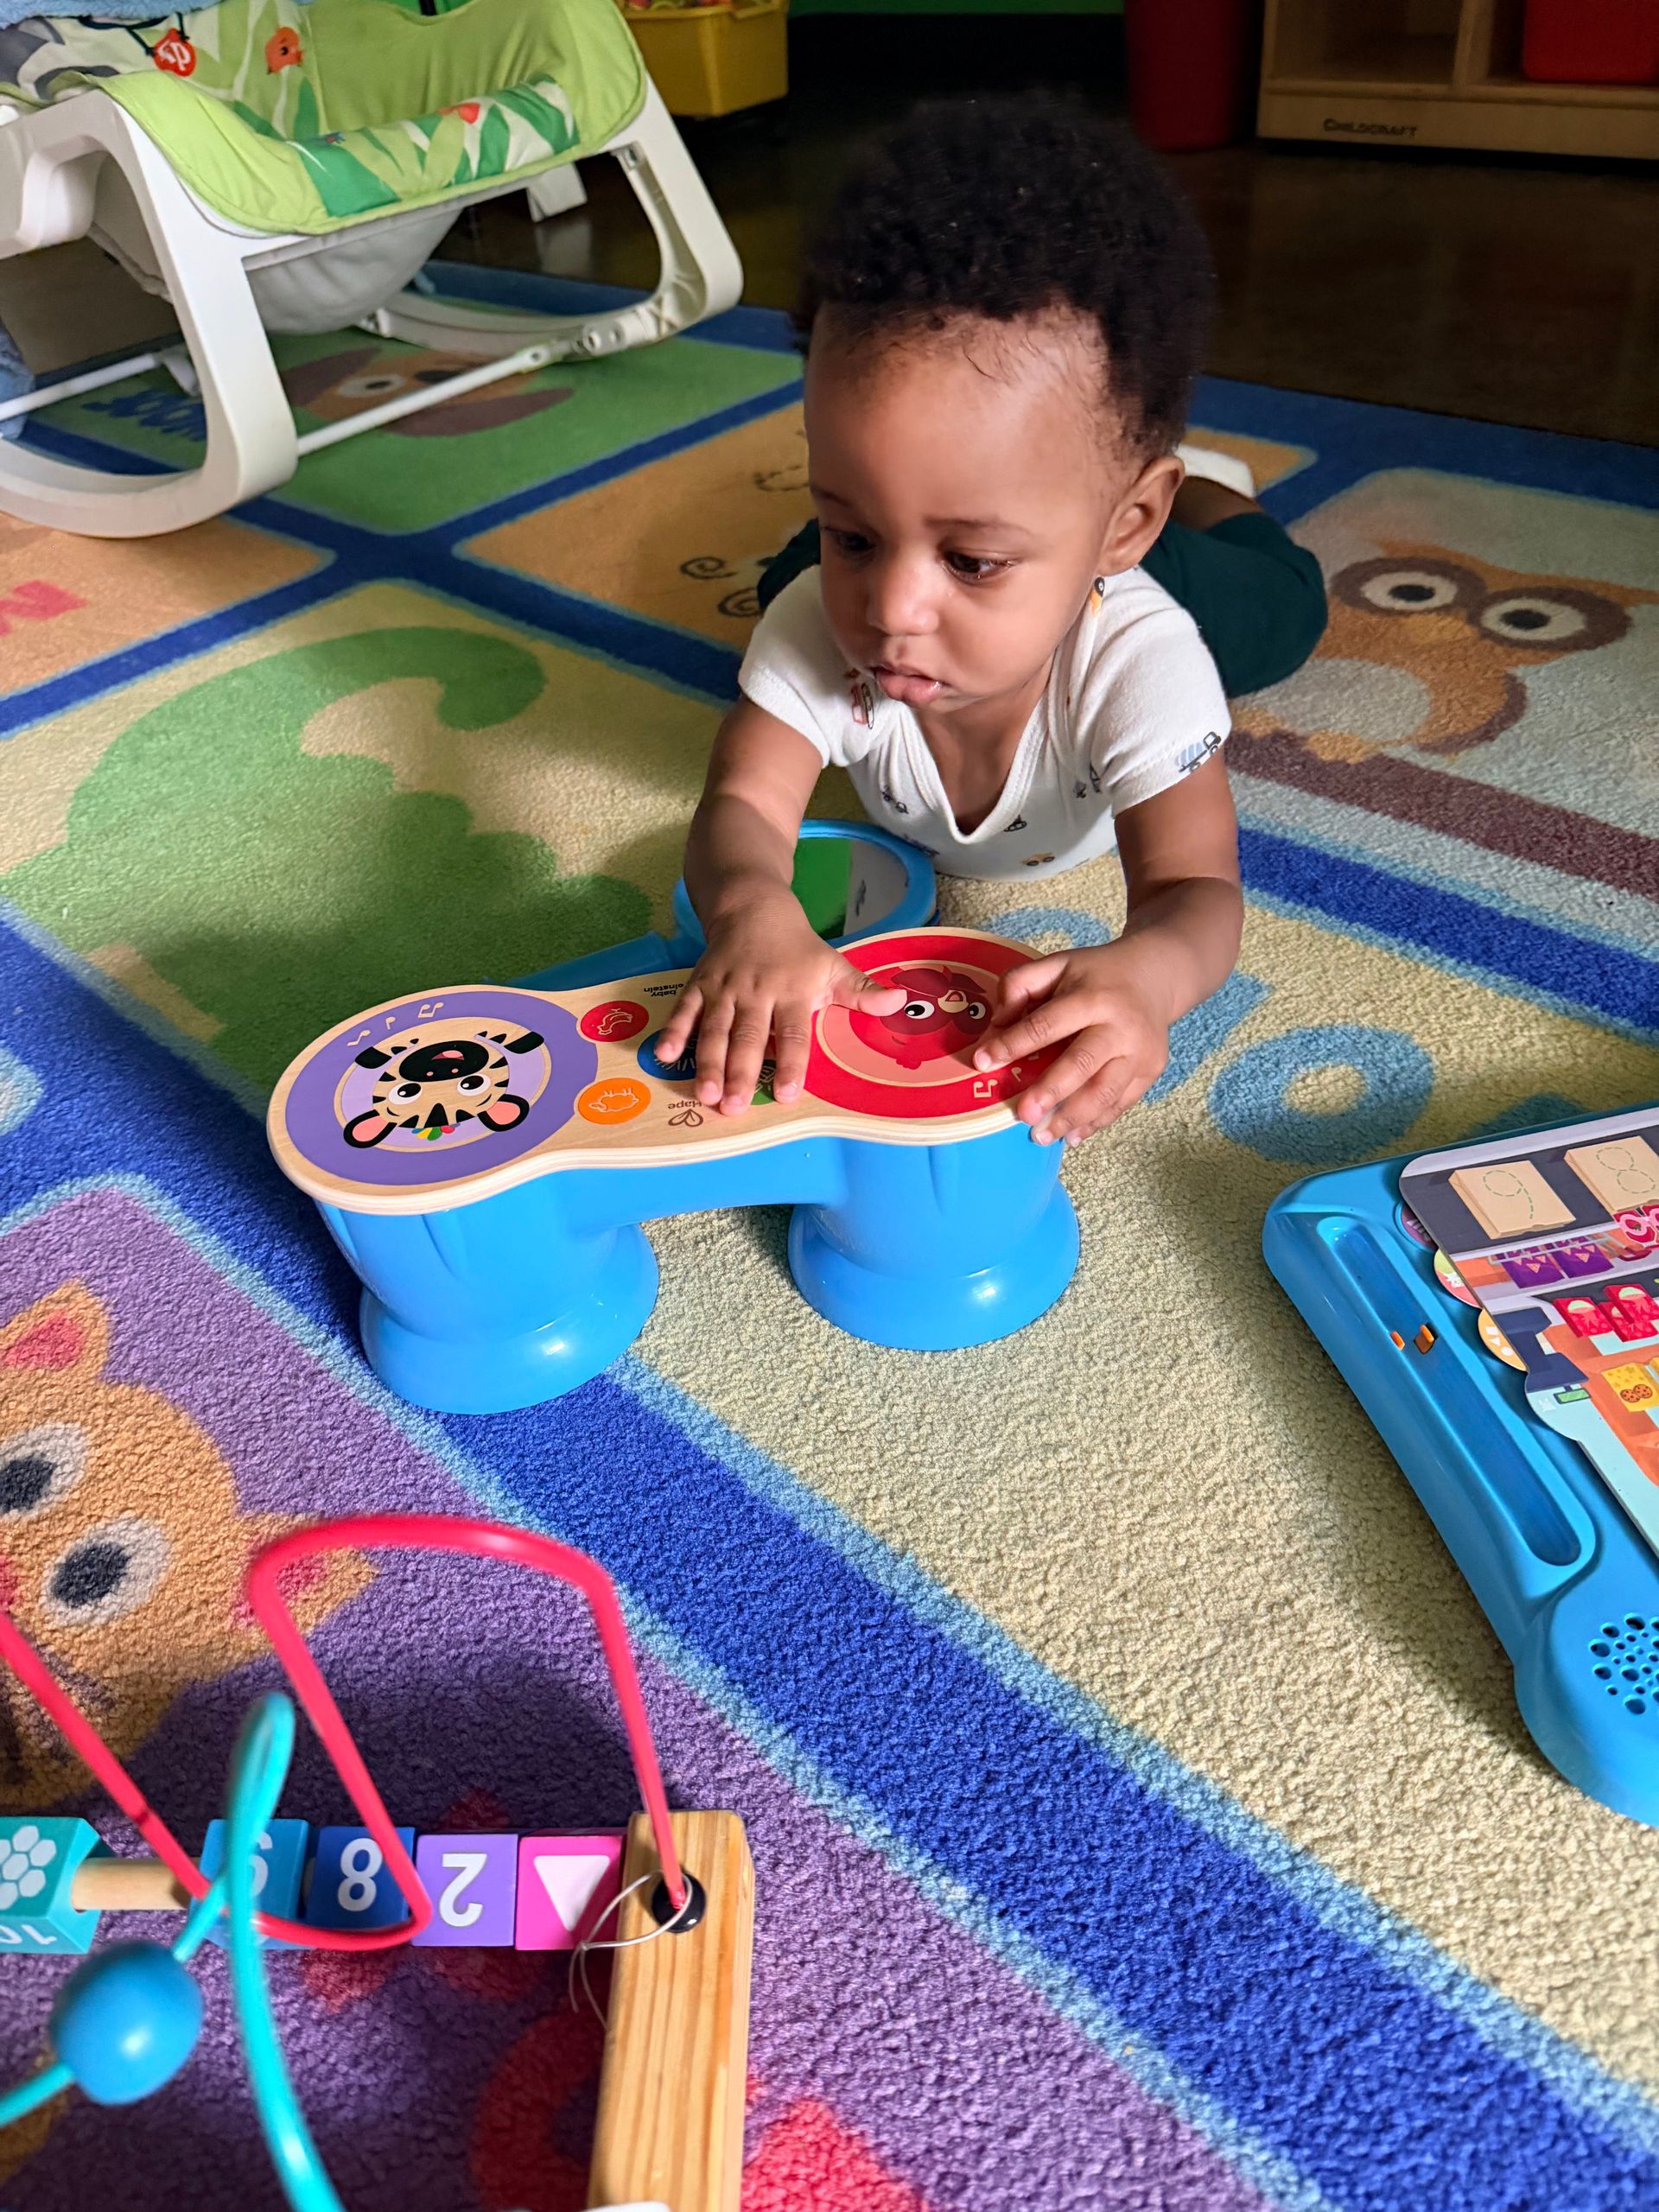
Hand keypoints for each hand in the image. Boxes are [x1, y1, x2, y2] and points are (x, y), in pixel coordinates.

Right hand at [655, 895, 905, 1114]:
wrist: (752, 906)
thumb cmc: (797, 947)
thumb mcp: (833, 965)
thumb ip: (862, 992)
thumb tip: (901, 1003)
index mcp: (793, 992)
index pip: (794, 1034)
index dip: (792, 1064)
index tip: (789, 1095)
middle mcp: (757, 992)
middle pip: (749, 1037)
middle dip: (741, 1073)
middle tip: (735, 1107)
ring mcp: (724, 988)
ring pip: (715, 1029)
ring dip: (709, 1062)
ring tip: (706, 1095)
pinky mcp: (699, 983)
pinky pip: (685, 1009)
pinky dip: (674, 1031)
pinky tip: (665, 1056)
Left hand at [973, 944, 1168, 1144]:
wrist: (1154, 978)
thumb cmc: (1096, 974)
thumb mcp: (1058, 964)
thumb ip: (1020, 984)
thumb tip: (996, 1025)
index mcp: (1092, 997)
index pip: (1046, 1024)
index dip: (1013, 1044)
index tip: (982, 1063)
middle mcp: (1120, 1026)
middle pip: (1082, 1064)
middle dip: (1050, 1091)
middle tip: (1023, 1115)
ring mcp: (1139, 1052)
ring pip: (1105, 1092)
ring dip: (1071, 1118)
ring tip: (1041, 1136)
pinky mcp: (1150, 1070)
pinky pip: (1121, 1103)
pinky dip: (1095, 1123)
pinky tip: (1070, 1136)